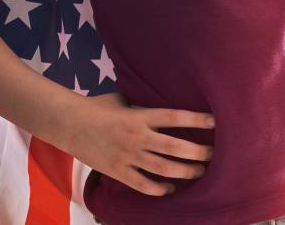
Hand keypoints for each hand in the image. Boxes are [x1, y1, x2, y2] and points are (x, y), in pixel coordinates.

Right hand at [62, 90, 214, 196]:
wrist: (69, 124)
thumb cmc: (98, 107)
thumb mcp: (123, 99)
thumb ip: (143, 102)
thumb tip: (161, 94)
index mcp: (140, 116)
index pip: (175, 117)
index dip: (196, 119)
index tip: (215, 122)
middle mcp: (137, 136)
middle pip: (174, 147)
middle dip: (197, 152)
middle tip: (213, 154)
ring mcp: (127, 156)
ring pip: (162, 168)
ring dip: (184, 172)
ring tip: (199, 172)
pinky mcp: (117, 171)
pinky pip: (142, 184)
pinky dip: (158, 189)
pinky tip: (170, 189)